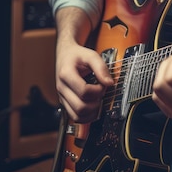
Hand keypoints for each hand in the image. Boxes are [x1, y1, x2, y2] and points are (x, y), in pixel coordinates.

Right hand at [55, 7, 112, 123]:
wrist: (65, 55)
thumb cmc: (77, 55)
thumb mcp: (90, 55)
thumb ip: (101, 67)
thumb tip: (109, 83)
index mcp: (66, 74)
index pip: (84, 91)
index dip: (98, 90)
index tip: (103, 84)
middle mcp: (61, 88)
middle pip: (80, 107)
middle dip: (96, 103)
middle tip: (101, 93)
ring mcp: (62, 97)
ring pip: (77, 116)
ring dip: (92, 112)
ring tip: (98, 101)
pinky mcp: (64, 102)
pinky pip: (74, 117)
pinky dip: (86, 117)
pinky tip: (93, 107)